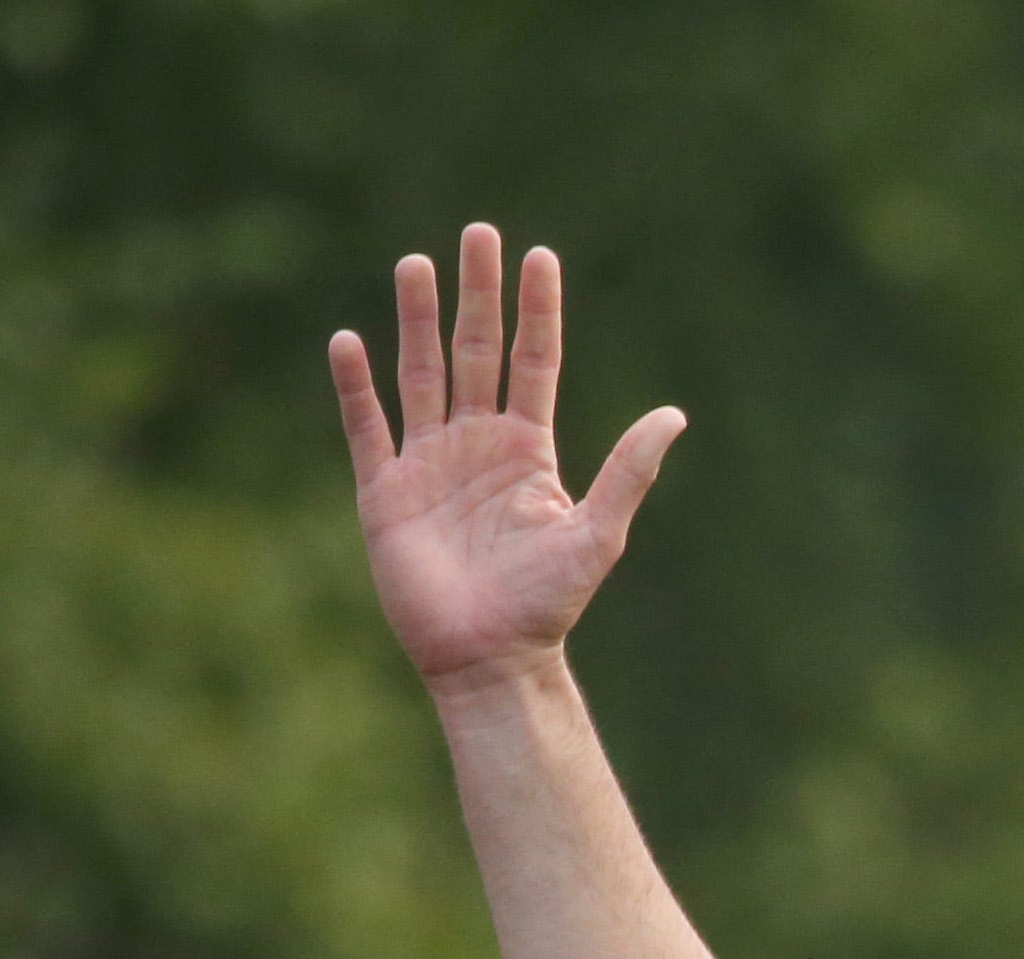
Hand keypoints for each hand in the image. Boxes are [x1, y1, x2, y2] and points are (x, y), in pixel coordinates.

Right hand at [330, 226, 685, 695]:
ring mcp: (429, 463)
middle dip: (476, 294)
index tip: (539, 256)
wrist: (490, 660)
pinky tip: (348, 340)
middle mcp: (477, 444)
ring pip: (421, 374)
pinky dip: (355, 386)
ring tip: (416, 262)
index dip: (536, 310)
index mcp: (527, 448)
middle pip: (476, 351)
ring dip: (417, 319)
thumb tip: (675, 414)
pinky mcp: (385, 492)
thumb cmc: (547, 605)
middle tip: (478, 234)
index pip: (533, 362)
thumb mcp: (597, 534)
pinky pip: (367, 427)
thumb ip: (628, 471)